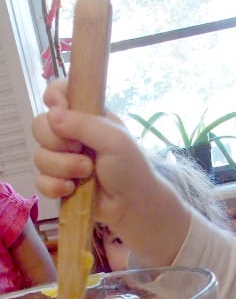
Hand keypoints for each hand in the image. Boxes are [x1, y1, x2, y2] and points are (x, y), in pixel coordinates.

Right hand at [32, 80, 190, 265]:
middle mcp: (71, 135)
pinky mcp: (59, 183)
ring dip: (62, 167)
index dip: (54, 98)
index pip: (58, 93)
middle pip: (39, 126)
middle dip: (57, 141)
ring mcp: (63, 160)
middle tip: (81, 150)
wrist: (134, 205)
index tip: (60, 108)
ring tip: (86, 173)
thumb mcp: (114, 139)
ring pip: (39, 156)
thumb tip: (51, 114)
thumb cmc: (131, 168)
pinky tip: (71, 189)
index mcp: (86, 116)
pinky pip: (40, 181)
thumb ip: (84, 123)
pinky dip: (54, 186)